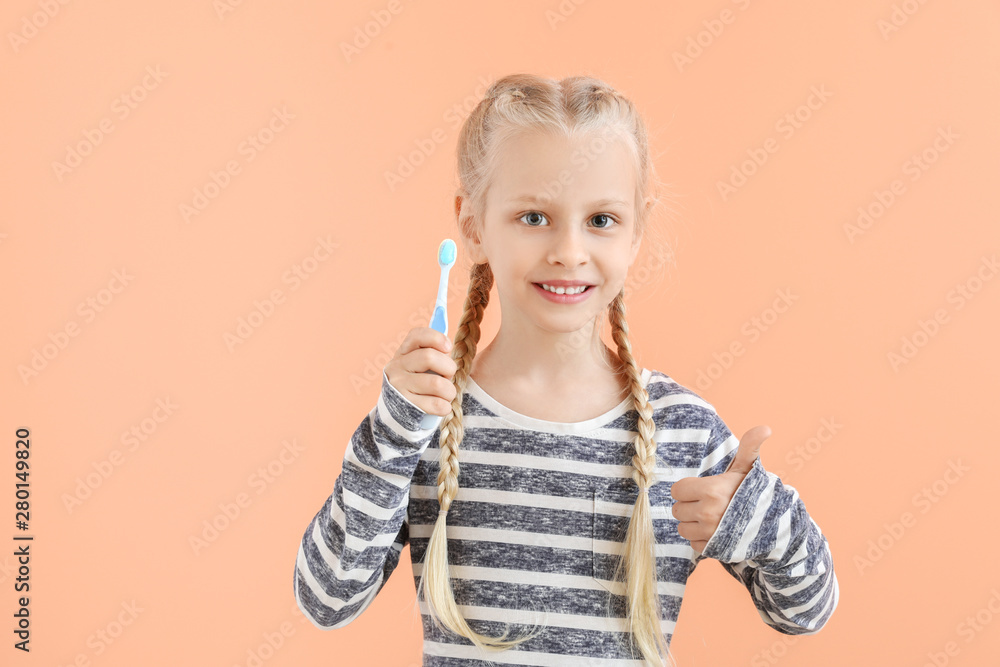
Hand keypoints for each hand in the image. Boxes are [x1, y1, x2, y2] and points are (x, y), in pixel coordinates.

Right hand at [384, 327, 457, 416]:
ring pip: (437, 384)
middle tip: (448, 376)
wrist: (398, 410)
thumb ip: (433, 352)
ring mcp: (399, 386)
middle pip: (429, 357)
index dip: (437, 338)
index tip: (448, 348)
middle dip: (448, 368)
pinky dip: (445, 406)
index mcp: (403, 352)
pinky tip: (443, 406)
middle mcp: (397, 367)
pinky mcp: (406, 406)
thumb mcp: (420, 364)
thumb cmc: (418, 383)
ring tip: (447, 394)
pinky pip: (436, 404)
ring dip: (450, 391)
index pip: (417, 335)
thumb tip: (447, 346)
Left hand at [669, 425, 771, 553]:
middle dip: (690, 506)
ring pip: (682, 528)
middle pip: (677, 509)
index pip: (677, 490)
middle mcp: (707, 512)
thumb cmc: (753, 494)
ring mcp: (708, 533)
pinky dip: (701, 540)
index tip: (703, 489)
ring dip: (693, 524)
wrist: (772, 527)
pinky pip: (692, 544)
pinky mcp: (711, 549)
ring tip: (712, 518)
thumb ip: (749, 447)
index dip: (688, 489)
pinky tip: (715, 532)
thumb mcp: (748, 470)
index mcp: (711, 490)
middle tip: (709, 504)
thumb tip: (765, 428)